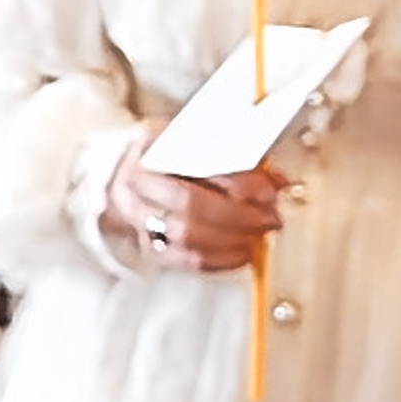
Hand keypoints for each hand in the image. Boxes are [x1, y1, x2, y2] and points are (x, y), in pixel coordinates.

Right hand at [105, 123, 283, 273]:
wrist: (122, 177)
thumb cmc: (167, 156)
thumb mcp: (196, 140)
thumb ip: (235, 156)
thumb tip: (278, 181)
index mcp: (150, 147)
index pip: (198, 166)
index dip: (238, 181)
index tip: (269, 191)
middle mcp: (137, 184)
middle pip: (190, 204)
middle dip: (239, 215)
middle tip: (271, 218)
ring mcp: (137, 219)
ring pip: (186, 236)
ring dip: (231, 239)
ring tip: (259, 237)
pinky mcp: (147, 247)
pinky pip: (183, 261)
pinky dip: (218, 261)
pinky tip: (242, 255)